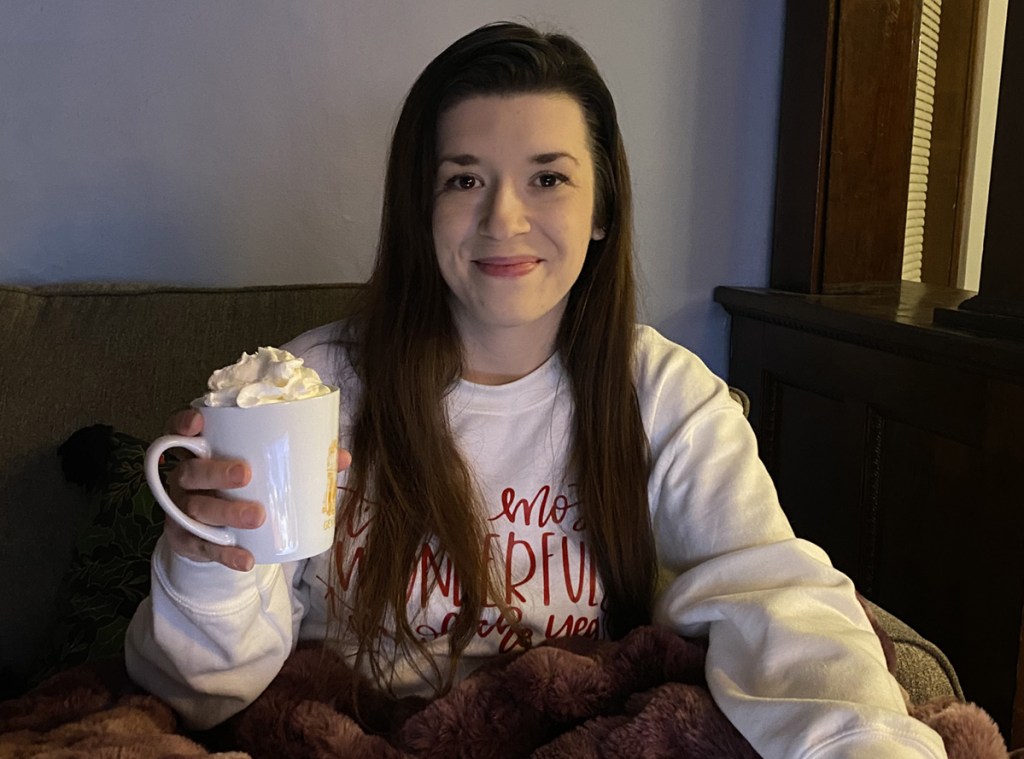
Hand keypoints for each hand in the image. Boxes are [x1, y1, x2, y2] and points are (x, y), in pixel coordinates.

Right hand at [160, 409, 352, 571]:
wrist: (212, 534)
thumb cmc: (238, 488)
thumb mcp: (257, 470)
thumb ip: (295, 459)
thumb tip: (342, 457)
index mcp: (197, 452)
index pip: (177, 431)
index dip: (182, 424)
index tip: (199, 422)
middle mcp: (183, 479)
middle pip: (191, 472)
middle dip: (216, 472)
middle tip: (246, 474)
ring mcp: (180, 511)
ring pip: (197, 509)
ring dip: (227, 512)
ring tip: (258, 516)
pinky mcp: (185, 540)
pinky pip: (203, 547)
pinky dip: (226, 554)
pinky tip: (247, 558)